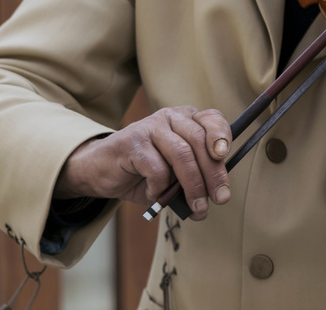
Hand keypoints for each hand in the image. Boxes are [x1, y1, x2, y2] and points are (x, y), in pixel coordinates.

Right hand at [54, 106, 231, 220]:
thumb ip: (195, 177)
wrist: (101, 171)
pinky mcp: (132, 142)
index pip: (211, 119)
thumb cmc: (143, 171)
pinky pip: (156, 168)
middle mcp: (170, 117)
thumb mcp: (174, 173)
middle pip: (199, 141)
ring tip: (197, 207)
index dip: (221, 135)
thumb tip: (215, 197)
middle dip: (213, 173)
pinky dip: (160, 188)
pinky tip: (155, 194)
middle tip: (221, 198)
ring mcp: (151, 127)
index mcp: (186, 119)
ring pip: (181, 154)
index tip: (224, 155)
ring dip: (193, 185)